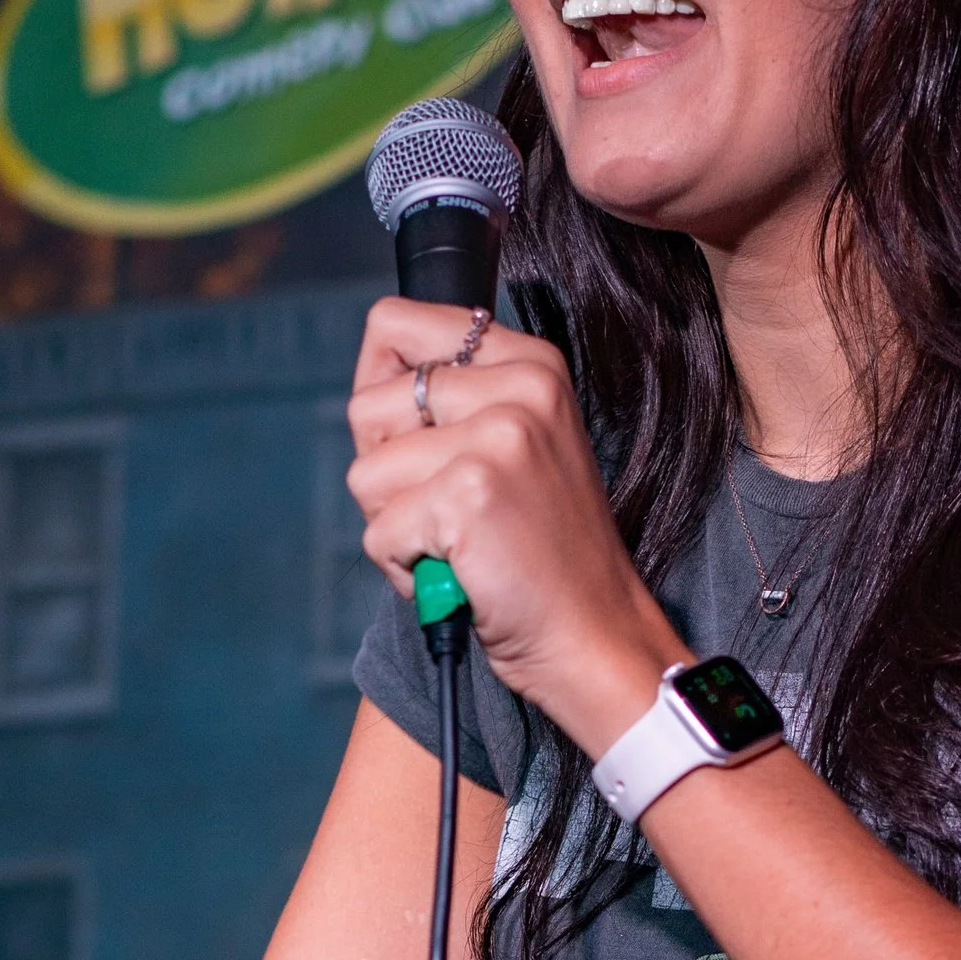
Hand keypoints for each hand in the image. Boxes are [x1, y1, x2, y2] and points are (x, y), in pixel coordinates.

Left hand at [345, 300, 687, 751]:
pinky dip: (403, 569)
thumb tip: (370, 384)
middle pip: (367, 405)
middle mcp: (519, 386)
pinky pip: (378, 532)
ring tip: (458, 546)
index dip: (379, 388)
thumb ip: (458, 400)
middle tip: (447, 511)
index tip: (415, 440)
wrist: (594, 636)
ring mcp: (498, 437)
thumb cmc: (543, 556)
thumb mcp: (520, 446)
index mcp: (530, 362)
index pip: (395, 323)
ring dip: (396, 525)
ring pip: (366, 473)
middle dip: (386, 472)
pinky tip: (459, 575)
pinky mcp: (469, 495)